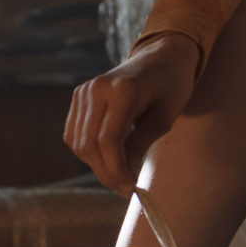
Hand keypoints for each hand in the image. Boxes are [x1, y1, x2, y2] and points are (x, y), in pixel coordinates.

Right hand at [66, 33, 200, 193]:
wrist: (161, 57)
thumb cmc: (171, 86)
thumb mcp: (165, 118)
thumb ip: (141, 145)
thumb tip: (124, 176)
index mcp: (122, 91)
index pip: (108, 141)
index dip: (117, 170)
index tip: (131, 189)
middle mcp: (97, 89)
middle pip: (88, 144)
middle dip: (106, 173)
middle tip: (125, 188)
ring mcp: (84, 91)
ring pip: (77, 142)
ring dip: (96, 165)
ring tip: (120, 173)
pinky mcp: (79, 96)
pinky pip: (74, 133)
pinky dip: (88, 151)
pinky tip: (109, 156)